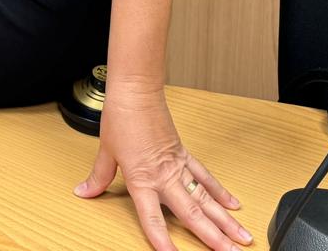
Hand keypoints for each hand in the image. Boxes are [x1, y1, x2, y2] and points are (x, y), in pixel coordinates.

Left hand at [75, 80, 250, 250]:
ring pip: (206, 198)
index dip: (161, 239)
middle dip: (213, 236)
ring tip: (242, 237)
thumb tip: (84, 192)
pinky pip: (206, 177)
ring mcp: (178, 166)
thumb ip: (98, 177)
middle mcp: (164, 176)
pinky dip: (220, 192)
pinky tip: (233, 205)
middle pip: (193, 213)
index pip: (152, 217)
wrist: (137, 92)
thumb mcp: (106, 151)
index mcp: (142, 179)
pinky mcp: (184, 154)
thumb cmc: (121, 117)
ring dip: (225, 219)